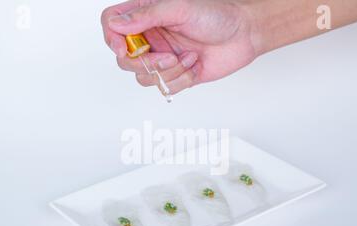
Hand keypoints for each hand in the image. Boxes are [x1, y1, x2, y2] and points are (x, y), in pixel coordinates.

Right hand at [101, 0, 256, 94]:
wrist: (244, 35)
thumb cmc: (217, 16)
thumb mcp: (179, 8)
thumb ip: (146, 15)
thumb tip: (117, 23)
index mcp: (147, 16)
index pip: (112, 25)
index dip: (112, 39)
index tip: (125, 49)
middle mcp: (151, 37)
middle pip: (124, 58)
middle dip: (145, 63)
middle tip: (166, 57)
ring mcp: (162, 58)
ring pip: (144, 77)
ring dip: (167, 72)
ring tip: (187, 58)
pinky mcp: (175, 75)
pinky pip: (164, 86)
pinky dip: (181, 79)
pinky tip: (194, 64)